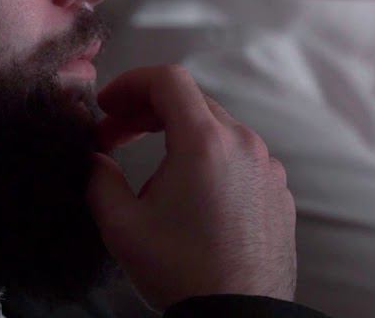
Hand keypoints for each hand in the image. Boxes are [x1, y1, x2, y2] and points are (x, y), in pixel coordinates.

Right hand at [87, 65, 296, 309]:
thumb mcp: (121, 226)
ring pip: (218, 129)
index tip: (107, 105)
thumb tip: (96, 160)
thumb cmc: (181, 272)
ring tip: (153, 169)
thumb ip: (99, 180)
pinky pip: (241, 159)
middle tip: (115, 136)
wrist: (238, 317)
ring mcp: (267, 167)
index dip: (130, 83)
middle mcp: (244, 144)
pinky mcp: (279, 192)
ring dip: (180, 135)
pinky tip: (191, 193)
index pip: (168, 80)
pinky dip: (211, 160)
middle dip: (148, 110)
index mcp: (205, 141)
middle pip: (192, 101)